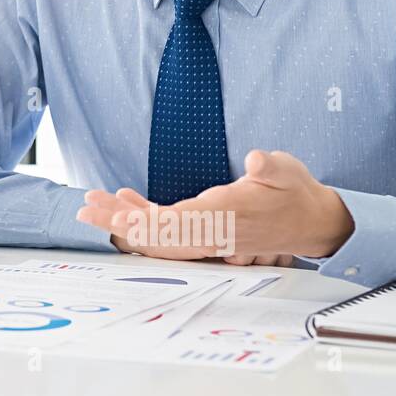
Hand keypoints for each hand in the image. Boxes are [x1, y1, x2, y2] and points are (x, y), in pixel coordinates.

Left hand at [75, 150, 353, 262]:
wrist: (310, 220)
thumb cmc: (294, 192)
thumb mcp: (287, 171)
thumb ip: (270, 167)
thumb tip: (256, 161)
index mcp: (225, 215)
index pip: (175, 223)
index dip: (142, 222)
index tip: (115, 214)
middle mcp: (210, 230)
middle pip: (156, 235)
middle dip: (118, 224)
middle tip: (85, 210)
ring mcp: (205, 233)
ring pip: (157, 235)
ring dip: (124, 220)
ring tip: (94, 204)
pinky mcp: (204, 229)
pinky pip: (167, 230)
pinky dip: (142, 217)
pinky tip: (124, 201)